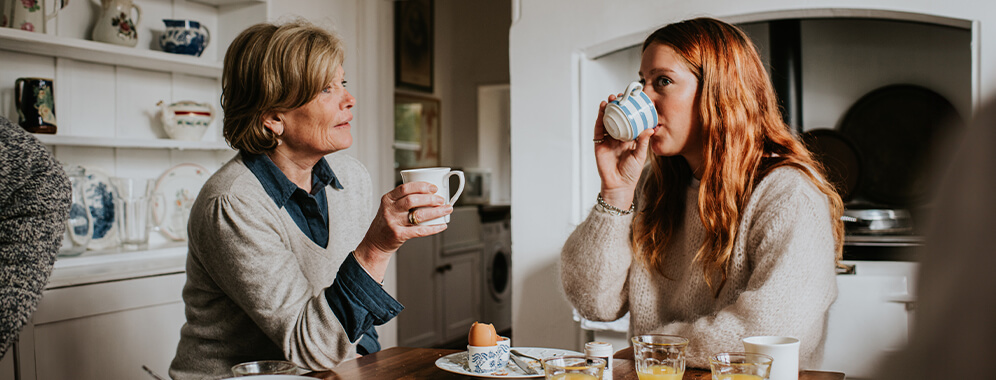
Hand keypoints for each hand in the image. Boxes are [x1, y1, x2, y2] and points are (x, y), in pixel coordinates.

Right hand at [354, 181, 452, 280]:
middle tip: (441, 199)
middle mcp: (389, 210)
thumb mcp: (390, 207)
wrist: (375, 243)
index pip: (405, 188)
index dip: (421, 186)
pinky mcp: (399, 235)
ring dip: (436, 211)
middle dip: (430, 198)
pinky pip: (420, 231)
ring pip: (418, 215)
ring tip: (446, 209)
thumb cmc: (387, 223)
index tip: (434, 187)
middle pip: (412, 200)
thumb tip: (431, 194)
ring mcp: (393, 223)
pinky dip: (433, 228)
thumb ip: (404, 200)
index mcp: (388, 199)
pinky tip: (442, 225)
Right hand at [594, 94, 652, 208]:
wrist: (619, 185)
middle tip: (620, 96)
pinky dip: (600, 118)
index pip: (629, 120)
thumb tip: (650, 129)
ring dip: (608, 109)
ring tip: (611, 100)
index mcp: (629, 138)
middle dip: (617, 106)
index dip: (629, 110)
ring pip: (607, 120)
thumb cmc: (630, 173)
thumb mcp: (640, 155)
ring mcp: (608, 139)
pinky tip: (602, 109)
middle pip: (617, 117)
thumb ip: (643, 142)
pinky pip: (599, 128)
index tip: (632, 100)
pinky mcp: (599, 143)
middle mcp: (618, 137)